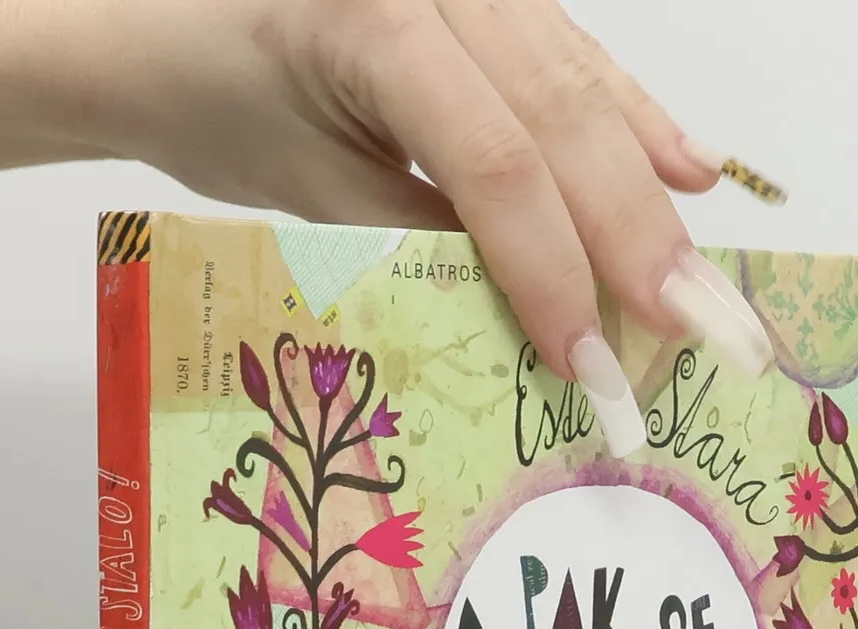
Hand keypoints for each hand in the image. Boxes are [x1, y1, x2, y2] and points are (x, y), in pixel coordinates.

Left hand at [58, 0, 771, 419]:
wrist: (154, 20)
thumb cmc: (209, 103)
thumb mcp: (308, 192)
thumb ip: (422, 243)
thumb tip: (538, 316)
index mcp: (373, 20)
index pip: (496, 163)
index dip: (555, 271)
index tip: (593, 365)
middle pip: (564, 118)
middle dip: (635, 239)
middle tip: (697, 337)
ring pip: (584, 85)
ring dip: (650, 191)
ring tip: (702, 285)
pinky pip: (575, 56)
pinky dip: (634, 119)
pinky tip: (694, 170)